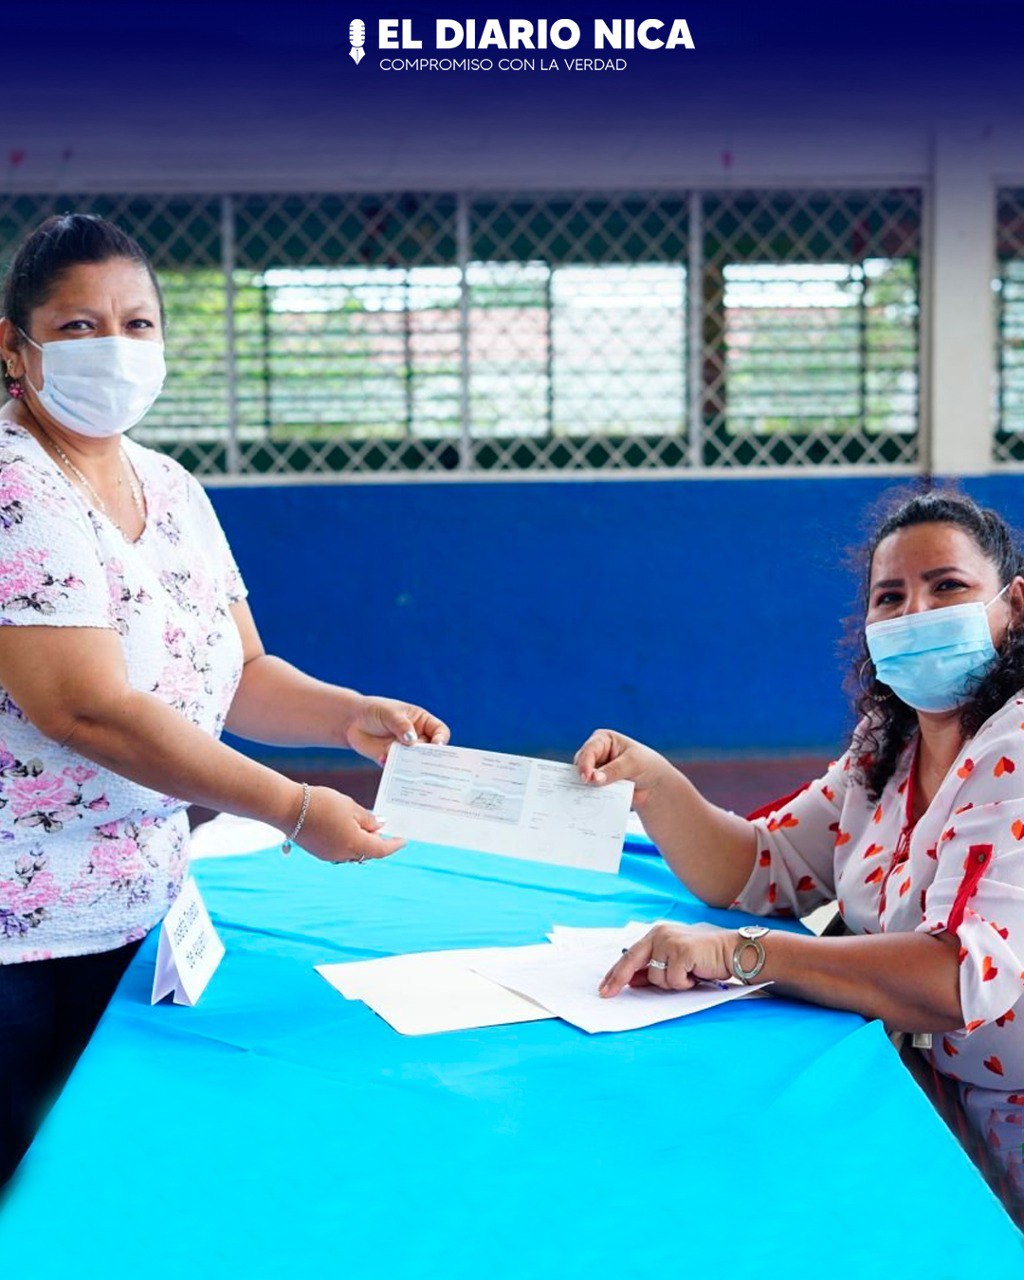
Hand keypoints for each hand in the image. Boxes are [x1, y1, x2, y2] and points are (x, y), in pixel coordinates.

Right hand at [295, 784, 405, 863]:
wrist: (288, 808)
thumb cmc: (322, 803)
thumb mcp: (350, 806)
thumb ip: (368, 819)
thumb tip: (380, 827)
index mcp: (355, 844)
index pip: (381, 850)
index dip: (394, 845)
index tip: (403, 840)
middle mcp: (343, 855)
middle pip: (367, 852)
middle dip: (377, 842)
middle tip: (384, 829)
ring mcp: (329, 856)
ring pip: (353, 852)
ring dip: (362, 842)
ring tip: (366, 825)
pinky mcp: (318, 852)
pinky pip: (340, 850)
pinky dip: (349, 841)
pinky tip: (348, 828)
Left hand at [345, 695, 450, 765]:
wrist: (353, 721)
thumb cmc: (376, 711)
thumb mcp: (390, 713)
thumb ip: (401, 726)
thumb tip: (412, 741)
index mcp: (423, 723)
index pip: (440, 732)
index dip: (441, 740)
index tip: (437, 746)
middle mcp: (417, 738)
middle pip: (429, 751)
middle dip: (427, 756)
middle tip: (422, 760)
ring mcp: (405, 751)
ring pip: (414, 762)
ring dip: (409, 764)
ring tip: (400, 760)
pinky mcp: (392, 760)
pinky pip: (396, 768)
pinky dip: (391, 766)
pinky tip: (383, 759)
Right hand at [574, 728, 673, 807]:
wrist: (655, 785)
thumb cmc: (646, 765)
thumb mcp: (633, 763)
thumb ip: (613, 770)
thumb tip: (594, 779)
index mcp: (603, 740)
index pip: (589, 750)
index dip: (585, 763)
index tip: (586, 778)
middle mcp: (596, 753)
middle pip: (581, 763)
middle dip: (583, 775)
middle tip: (585, 787)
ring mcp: (595, 770)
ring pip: (582, 778)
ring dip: (585, 787)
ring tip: (587, 796)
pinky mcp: (597, 785)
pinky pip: (589, 791)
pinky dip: (590, 796)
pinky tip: (592, 802)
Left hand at [599, 922, 736, 996]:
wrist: (732, 951)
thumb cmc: (704, 957)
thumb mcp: (674, 960)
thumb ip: (653, 967)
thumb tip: (631, 981)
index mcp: (656, 933)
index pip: (630, 955)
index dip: (616, 972)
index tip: (604, 987)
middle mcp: (659, 934)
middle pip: (631, 960)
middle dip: (618, 980)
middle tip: (606, 995)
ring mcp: (670, 942)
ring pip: (656, 977)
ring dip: (672, 983)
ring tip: (688, 975)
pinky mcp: (681, 952)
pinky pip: (673, 980)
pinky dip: (684, 984)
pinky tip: (695, 974)